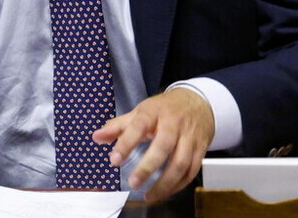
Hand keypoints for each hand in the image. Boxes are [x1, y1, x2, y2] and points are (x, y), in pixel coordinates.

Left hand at [92, 89, 214, 201]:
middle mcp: (174, 124)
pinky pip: (191, 170)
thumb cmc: (163, 110)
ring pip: (181, 163)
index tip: (114, 160)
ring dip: (165, 182)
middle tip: (133, 182)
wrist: (198, 103)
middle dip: (147, 167)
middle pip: (163, 147)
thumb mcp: (139, 112)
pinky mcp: (201, 149)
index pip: (139, 126)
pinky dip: (179, 184)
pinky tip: (165, 191)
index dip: (126, 143)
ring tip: (149, 195)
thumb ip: (118, 126)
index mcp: (154, 112)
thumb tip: (96, 137)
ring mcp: (189, 137)